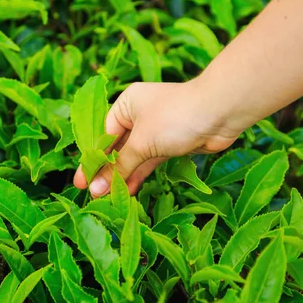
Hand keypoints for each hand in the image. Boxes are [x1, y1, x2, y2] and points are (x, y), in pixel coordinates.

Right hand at [73, 78, 241, 196]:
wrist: (220, 112)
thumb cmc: (174, 118)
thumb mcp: (141, 142)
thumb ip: (119, 166)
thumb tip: (96, 188)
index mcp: (127, 104)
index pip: (102, 135)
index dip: (92, 159)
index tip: (81, 181)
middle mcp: (139, 115)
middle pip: (117, 147)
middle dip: (106, 171)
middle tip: (90, 193)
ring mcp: (156, 130)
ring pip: (134, 157)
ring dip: (121, 176)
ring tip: (106, 198)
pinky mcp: (170, 144)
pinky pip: (149, 162)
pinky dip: (138, 175)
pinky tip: (127, 192)